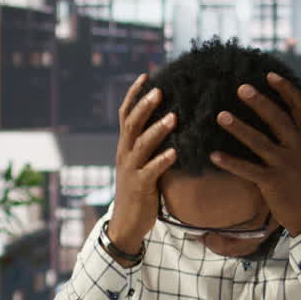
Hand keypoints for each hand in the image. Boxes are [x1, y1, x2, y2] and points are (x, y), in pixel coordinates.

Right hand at [108, 74, 177, 260]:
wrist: (125, 224)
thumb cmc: (139, 192)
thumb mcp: (142, 164)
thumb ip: (151, 146)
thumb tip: (173, 124)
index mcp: (125, 147)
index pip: (125, 115)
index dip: (134, 94)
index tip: (146, 75)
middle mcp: (124, 154)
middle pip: (131, 124)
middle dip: (145, 106)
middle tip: (160, 89)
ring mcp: (131, 170)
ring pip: (141, 145)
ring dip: (157, 129)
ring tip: (174, 117)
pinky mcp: (140, 187)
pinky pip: (151, 170)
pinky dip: (163, 160)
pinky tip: (175, 152)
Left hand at [210, 72, 300, 235]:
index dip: (286, 90)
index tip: (269, 75)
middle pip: (279, 120)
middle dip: (260, 102)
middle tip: (240, 87)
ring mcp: (287, 166)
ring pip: (260, 142)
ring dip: (239, 127)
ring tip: (220, 115)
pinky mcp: (273, 183)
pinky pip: (248, 170)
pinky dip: (230, 162)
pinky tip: (213, 154)